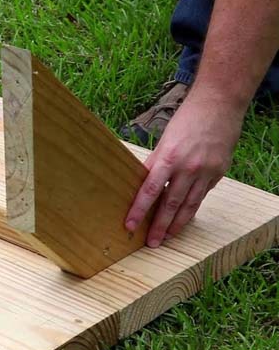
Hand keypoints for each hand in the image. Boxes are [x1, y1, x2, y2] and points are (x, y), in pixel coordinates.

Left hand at [125, 94, 243, 246]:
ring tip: (167, 238)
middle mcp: (188, 167)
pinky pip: (202, 196)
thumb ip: (155, 164)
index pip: (150, 190)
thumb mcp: (165, 141)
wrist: (219, 105)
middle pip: (171, 204)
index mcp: (169, 157)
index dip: (139, 210)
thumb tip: (142, 186)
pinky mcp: (219, 173)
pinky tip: (184, 219)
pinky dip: (192, 208)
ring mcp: (206, 171)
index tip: (130, 226)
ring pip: (189, 206)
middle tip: (151, 243)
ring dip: (177, 225)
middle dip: (160, 227)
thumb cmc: (187, 121)